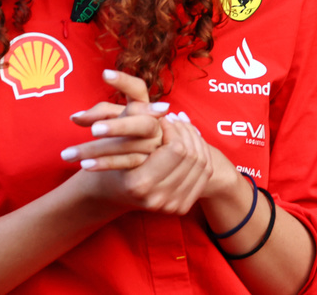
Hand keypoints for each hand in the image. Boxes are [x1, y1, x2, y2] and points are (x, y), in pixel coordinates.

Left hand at [64, 69, 166, 170]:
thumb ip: (99, 115)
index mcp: (146, 108)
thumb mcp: (115, 120)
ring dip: (97, 150)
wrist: (144, 164)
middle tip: (93, 131)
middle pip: (141, 123)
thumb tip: (75, 117)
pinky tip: (84, 165)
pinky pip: (126, 163)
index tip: (105, 74)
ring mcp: (153, 147)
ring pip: (127, 146)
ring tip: (68, 154)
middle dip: (118, 126)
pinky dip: (104, 164)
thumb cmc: (127, 135)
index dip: (124, 82)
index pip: (139, 90)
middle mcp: (155, 126)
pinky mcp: (147, 165)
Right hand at [78, 113, 214, 216]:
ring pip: (201, 165)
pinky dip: (201, 154)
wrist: (114, 191)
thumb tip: (166, 108)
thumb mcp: (120, 135)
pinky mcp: (182, 207)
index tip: (165, 118)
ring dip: (196, 140)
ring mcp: (171, 206)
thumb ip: (139, 117)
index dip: (174, 128)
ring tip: (184, 126)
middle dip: (187, 132)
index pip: (176, 148)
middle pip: (191, 157)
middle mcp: (158, 199)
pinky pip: (204, 175)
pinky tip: (191, 141)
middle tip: (178, 118)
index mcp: (140, 184)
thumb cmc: (113, 156)